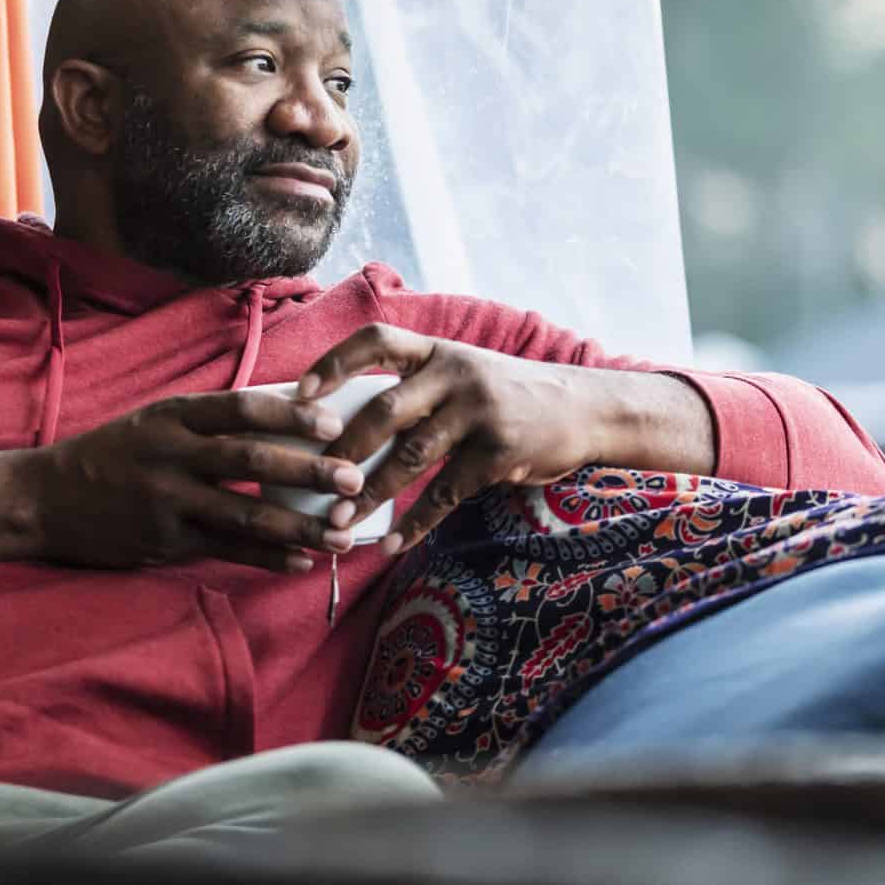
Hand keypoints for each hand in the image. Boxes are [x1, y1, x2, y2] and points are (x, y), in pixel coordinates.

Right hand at [29, 390, 370, 573]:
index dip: (291, 414)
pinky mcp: (164, 541)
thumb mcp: (153, 421)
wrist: (44, 499)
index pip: (241, 408)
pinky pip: (225, 550)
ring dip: (298, 527)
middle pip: (251, 461)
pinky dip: (266, 558)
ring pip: (244, 515)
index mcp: (172, 416)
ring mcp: (167, 501)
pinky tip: (300, 563)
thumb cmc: (110, 454)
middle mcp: (171, 455)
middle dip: (307, 471)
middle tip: (353, 478)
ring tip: (341, 535)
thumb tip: (279, 417)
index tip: (332, 422)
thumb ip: (206, 421)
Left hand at [296, 326, 616, 555]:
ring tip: (336, 521)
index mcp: (437, 351)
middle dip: (343, 447)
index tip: (299, 395)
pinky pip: (445, 493)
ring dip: (369, 492)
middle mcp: (456, 375)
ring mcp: (479, 414)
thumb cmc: (505, 395)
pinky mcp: (499, 454)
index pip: (376, 341)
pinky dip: (414, 522)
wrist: (584, 409)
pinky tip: (390, 543)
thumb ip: (414, 387)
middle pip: (385, 408)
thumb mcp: (462, 372)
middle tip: (308, 478)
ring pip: (411, 457)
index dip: (333, 363)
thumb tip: (342, 423)